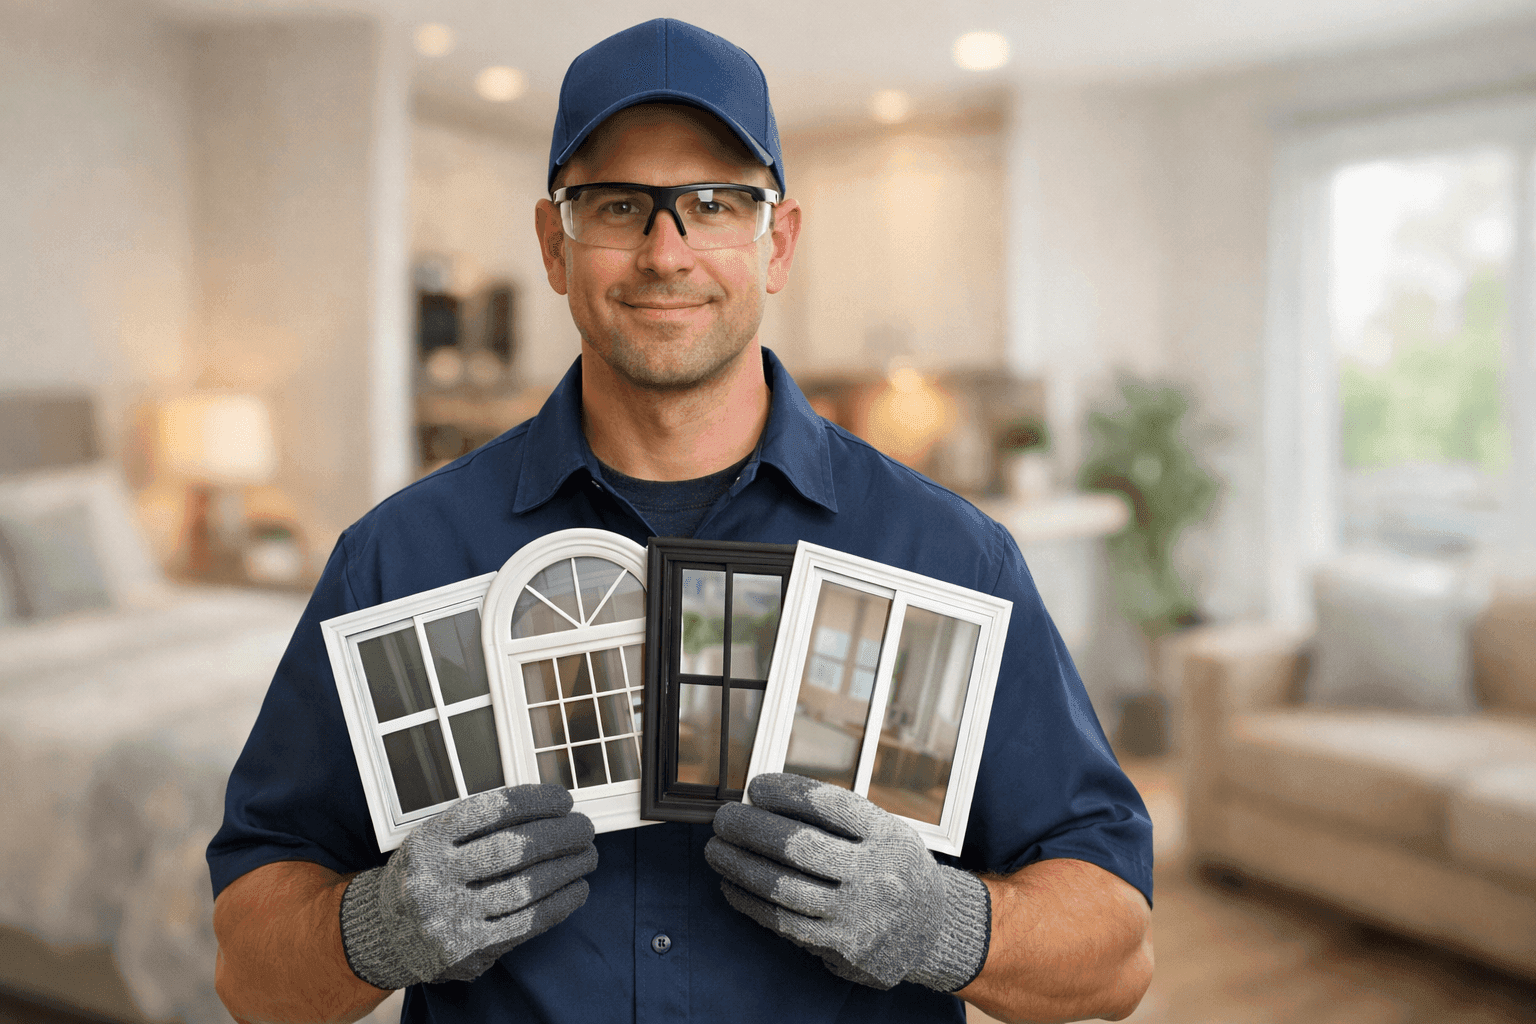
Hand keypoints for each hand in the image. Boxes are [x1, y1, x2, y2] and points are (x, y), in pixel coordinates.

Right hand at [339, 784, 597, 988]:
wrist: (385, 933)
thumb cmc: (424, 876)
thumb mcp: (433, 840)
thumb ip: (478, 825)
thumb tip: (546, 808)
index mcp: (428, 840)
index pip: (492, 811)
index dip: (536, 802)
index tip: (564, 799)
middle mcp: (436, 878)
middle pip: (514, 849)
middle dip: (561, 835)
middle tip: (584, 828)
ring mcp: (451, 916)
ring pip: (526, 887)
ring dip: (567, 869)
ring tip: (588, 856)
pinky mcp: (469, 948)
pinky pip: (526, 922)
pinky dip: (560, 903)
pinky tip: (577, 888)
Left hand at [706, 773, 990, 991]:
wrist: (932, 929)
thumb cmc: (893, 869)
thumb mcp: (885, 831)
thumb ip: (837, 818)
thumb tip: (765, 798)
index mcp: (887, 836)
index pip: (830, 805)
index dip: (786, 791)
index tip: (755, 785)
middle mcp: (877, 875)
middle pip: (800, 846)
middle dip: (750, 828)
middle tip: (723, 818)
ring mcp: (860, 915)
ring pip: (783, 888)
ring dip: (740, 866)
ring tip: (717, 850)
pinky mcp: (842, 947)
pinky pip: (784, 922)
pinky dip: (751, 902)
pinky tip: (732, 886)